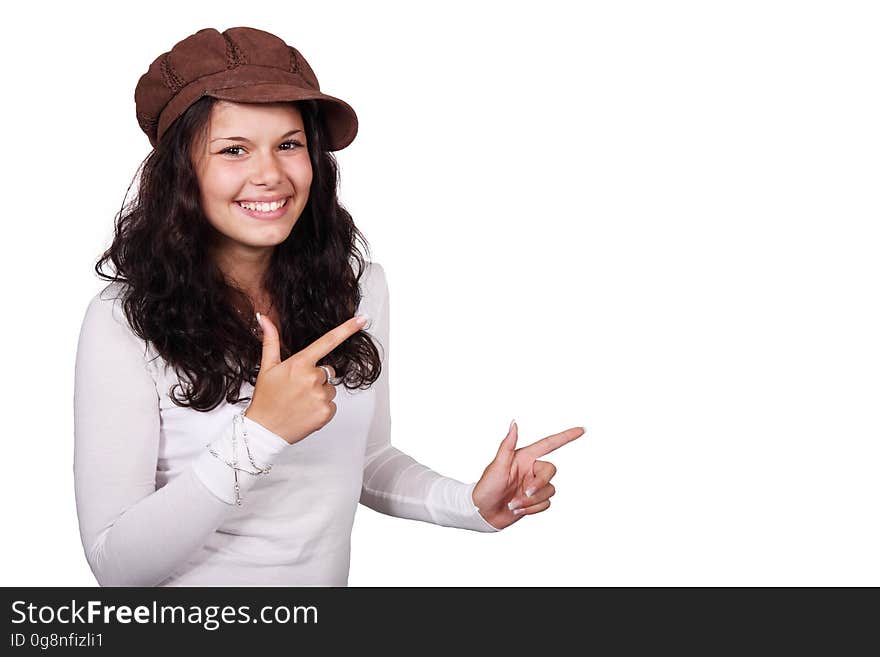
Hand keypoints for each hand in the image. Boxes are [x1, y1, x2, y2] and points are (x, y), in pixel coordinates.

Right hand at [244, 313, 367, 444]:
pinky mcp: (326, 412)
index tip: (362, 319)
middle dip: (317, 377)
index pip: (328, 341)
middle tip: (297, 388)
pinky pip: (331, 404)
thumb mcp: (267, 367)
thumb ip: (270, 341)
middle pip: (328, 370)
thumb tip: (263, 319)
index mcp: (299, 363)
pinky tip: (306, 411)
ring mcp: (320, 396)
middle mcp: (312, 378)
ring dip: (319, 393)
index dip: (347, 328)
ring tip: (300, 401)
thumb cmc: (266, 398)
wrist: (264, 430)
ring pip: (330, 388)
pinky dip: (321, 408)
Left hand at [472, 421, 584, 529]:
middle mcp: (531, 469)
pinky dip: (532, 509)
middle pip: (550, 472)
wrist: (482, 514)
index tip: (581, 430)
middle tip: (522, 493)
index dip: (566, 436)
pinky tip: (517, 510)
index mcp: (524, 457)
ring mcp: (533, 485)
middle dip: (538, 485)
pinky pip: (546, 503)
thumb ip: (507, 445)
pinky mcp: (535, 500)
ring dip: (531, 501)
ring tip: (513, 503)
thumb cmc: (486, 488)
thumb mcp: (496, 466)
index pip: (549, 444)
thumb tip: (513, 423)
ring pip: (549, 491)